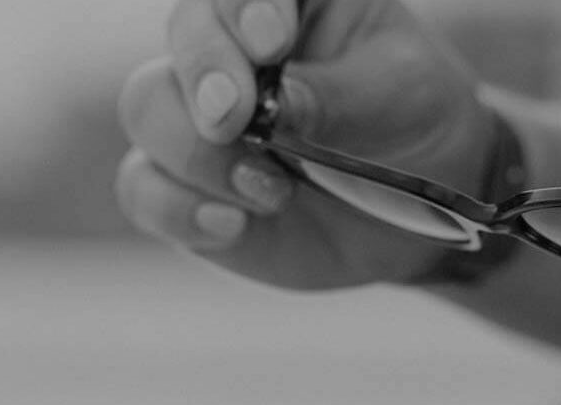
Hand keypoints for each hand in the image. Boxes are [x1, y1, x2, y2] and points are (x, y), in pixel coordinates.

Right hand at [115, 0, 495, 288]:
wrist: (414, 210)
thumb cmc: (414, 125)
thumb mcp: (400, 97)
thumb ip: (335, 98)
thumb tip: (265, 109)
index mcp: (292, 5)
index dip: (243, 6)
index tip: (269, 40)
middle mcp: (234, 54)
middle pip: (183, 37)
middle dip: (203, 74)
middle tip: (234, 117)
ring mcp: (204, 124)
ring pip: (149, 112)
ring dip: (199, 154)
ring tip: (272, 191)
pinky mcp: (192, 190)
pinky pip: (146, 191)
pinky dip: (179, 210)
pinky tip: (232, 226)